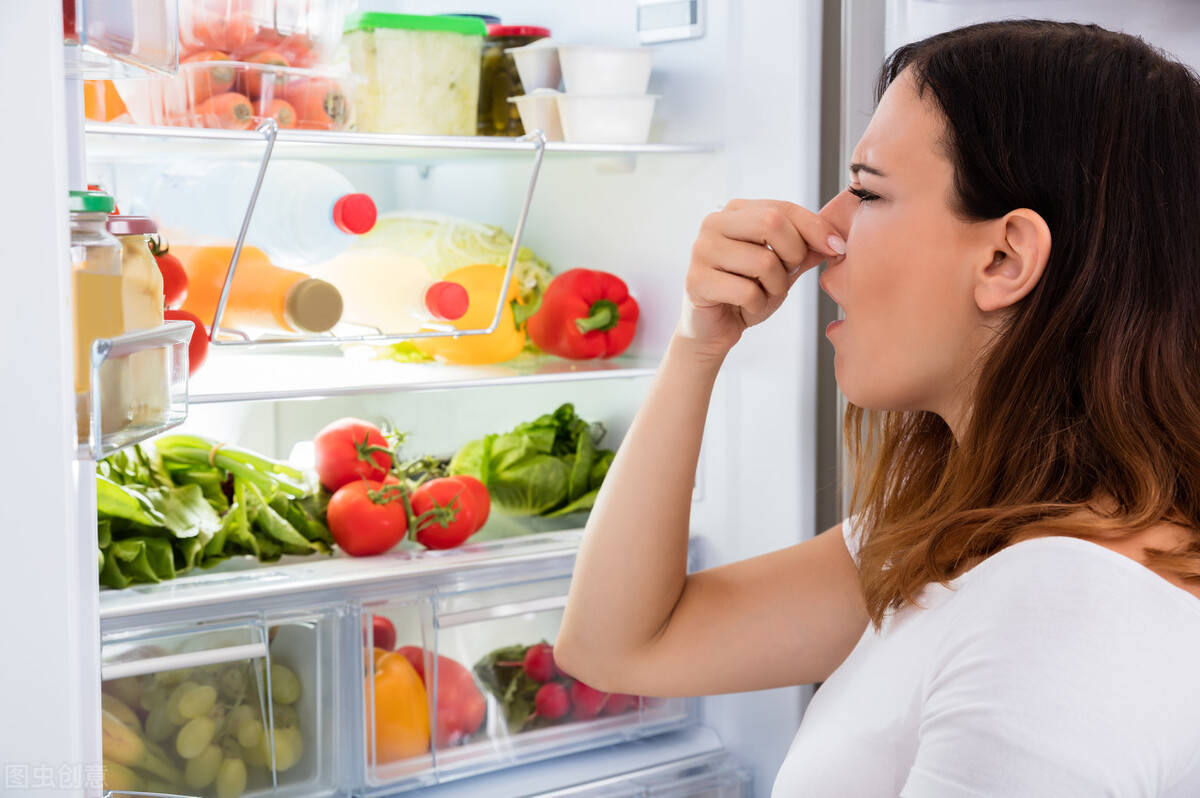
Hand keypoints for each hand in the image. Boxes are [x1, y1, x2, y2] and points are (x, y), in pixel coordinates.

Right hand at [677, 199, 844, 360]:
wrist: (716, 327)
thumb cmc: (748, 290)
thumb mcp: (783, 265)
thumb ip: (806, 247)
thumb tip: (838, 240)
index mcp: (735, 211)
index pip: (782, 208)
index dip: (815, 227)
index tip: (837, 248)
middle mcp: (713, 223)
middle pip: (771, 224)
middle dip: (793, 254)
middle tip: (788, 275)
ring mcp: (701, 251)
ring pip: (763, 261)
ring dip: (776, 286)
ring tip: (764, 293)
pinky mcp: (696, 281)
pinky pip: (747, 291)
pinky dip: (758, 305)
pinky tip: (747, 307)